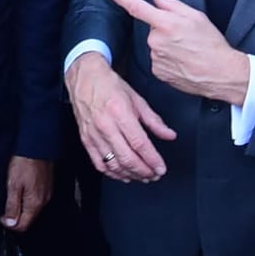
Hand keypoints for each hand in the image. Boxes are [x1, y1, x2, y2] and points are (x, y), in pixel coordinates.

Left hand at [2, 155, 53, 231]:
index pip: (23, 226)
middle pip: (28, 218)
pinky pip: (37, 199)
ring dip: (21, 207)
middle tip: (5, 204)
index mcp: (35, 203)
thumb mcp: (13, 185)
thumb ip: (12, 206)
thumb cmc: (24, 162)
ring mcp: (47, 193)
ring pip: (32, 208)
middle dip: (15, 216)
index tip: (1, 216)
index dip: (10, 224)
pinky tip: (22, 188)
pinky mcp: (47, 185)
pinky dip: (28, 199)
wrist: (37, 145)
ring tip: (12, 194)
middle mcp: (44, 200)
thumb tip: (11, 224)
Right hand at [66, 51, 175, 181]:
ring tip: (143, 177)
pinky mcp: (86, 140)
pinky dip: (112, 173)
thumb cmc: (110, 85)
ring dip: (130, 174)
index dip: (152, 159)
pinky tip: (123, 175)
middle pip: (127, 157)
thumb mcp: (136, 99)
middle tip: (155, 175)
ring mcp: (94, 135)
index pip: (139, 143)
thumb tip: (170, 135)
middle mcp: (106, 126)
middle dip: (144, 171)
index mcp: (120, 112)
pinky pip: (99, 163)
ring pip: (113, 164)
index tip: (161, 168)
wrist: (84, 78)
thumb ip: (154, 120)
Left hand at [106, 0, 251, 103]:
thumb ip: (173, 5)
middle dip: (165, 29)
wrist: (220, 73)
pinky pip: (158, 60)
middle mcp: (156, 41)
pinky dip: (168, 60)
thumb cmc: (212, 44)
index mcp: (166, 23)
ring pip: (156, 46)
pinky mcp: (157, 72)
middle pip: (153, 29)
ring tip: (187, 51)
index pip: (138, 7)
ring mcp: (155, 58)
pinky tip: (183, 62)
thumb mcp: (197, 17)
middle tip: (186, 36)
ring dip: (167, 46)